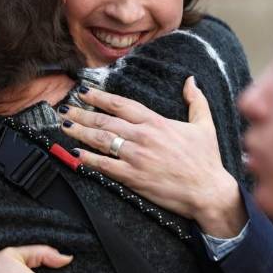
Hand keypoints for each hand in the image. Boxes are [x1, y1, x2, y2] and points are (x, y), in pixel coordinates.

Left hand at [59, 78, 245, 237]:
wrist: (208, 191)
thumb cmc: (206, 160)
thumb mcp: (205, 125)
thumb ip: (196, 101)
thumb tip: (191, 80)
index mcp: (156, 122)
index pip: (121, 104)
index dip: (99, 97)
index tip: (84, 92)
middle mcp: (142, 137)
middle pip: (105, 121)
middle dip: (82, 113)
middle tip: (65, 108)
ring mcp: (136, 157)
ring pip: (101, 140)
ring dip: (80, 132)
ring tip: (64, 126)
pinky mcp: (133, 177)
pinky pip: (104, 166)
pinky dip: (88, 159)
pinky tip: (75, 154)